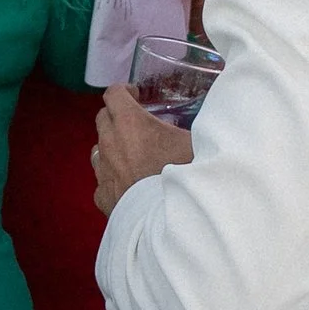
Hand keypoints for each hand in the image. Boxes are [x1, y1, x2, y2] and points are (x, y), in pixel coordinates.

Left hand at [93, 81, 193, 215]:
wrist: (168, 218)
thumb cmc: (183, 174)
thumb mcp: (197, 142)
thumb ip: (195, 127)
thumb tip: (210, 120)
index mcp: (129, 122)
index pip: (114, 93)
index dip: (125, 91)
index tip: (137, 97)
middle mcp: (110, 142)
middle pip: (102, 118)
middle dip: (116, 116)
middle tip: (136, 124)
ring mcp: (104, 170)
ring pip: (98, 149)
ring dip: (110, 147)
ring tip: (130, 154)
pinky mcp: (103, 195)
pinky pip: (102, 181)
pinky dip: (112, 179)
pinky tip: (126, 184)